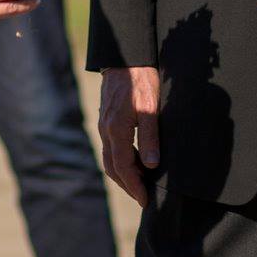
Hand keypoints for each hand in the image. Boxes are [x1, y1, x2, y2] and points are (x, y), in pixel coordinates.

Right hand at [97, 66, 160, 207]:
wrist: (126, 56)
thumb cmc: (141, 80)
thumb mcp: (151, 108)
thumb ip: (150, 137)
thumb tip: (151, 165)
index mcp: (116, 130)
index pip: (124, 168)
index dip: (134, 187)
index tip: (145, 200)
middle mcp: (106, 130)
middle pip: (112, 167)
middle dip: (127, 185)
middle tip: (143, 197)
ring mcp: (104, 124)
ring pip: (110, 158)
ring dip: (123, 173)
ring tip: (140, 183)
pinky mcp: (107, 119)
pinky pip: (111, 146)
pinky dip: (121, 159)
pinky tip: (135, 159)